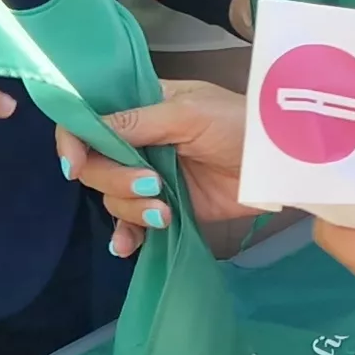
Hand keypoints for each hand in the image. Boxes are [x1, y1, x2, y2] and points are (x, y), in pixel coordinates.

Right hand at [67, 81, 249, 256]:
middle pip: (97, 165)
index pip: (89, 120)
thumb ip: (137, 122)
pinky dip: (126, 235)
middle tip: (152, 185)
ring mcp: (151, 176)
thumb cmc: (240, 125)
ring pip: (112, 197)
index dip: (74, 142)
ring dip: (131, 209)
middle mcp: (139, 141)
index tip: (77, 165)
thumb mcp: (189, 113)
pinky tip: (128, 247)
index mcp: (141, 107)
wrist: (279, 166)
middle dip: (116, 179)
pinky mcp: (166, 207)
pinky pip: (132, 224)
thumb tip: (89, 129)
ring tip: (165, 212)